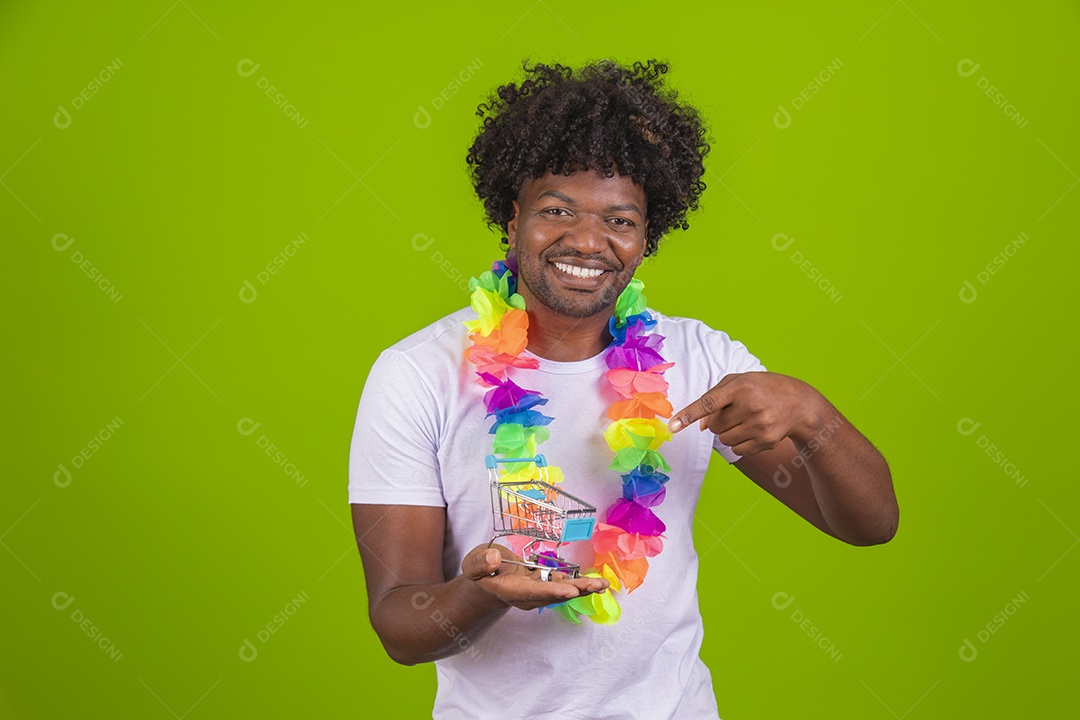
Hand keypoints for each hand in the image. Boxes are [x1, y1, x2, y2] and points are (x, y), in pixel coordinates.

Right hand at [461, 543, 608, 610]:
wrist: (487, 581)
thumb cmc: (480, 571)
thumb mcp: (473, 564)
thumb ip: (480, 563)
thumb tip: (494, 557)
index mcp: (511, 589)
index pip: (533, 592)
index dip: (552, 591)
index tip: (570, 591)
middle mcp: (529, 594)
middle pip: (554, 593)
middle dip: (577, 590)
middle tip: (597, 587)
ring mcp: (539, 590)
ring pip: (563, 590)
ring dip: (583, 587)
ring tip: (603, 585)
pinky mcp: (545, 584)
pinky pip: (564, 584)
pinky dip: (580, 582)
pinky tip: (597, 582)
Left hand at [668, 372, 823, 455]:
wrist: (799, 403)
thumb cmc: (762, 388)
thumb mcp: (739, 382)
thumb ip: (714, 398)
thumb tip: (701, 426)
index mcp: (740, 386)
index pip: (708, 403)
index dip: (688, 415)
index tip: (673, 426)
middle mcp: (750, 406)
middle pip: (714, 426)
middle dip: (718, 421)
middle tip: (734, 412)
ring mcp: (759, 425)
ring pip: (723, 440)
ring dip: (728, 433)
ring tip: (745, 419)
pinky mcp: (766, 441)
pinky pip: (736, 450)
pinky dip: (738, 443)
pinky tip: (753, 430)